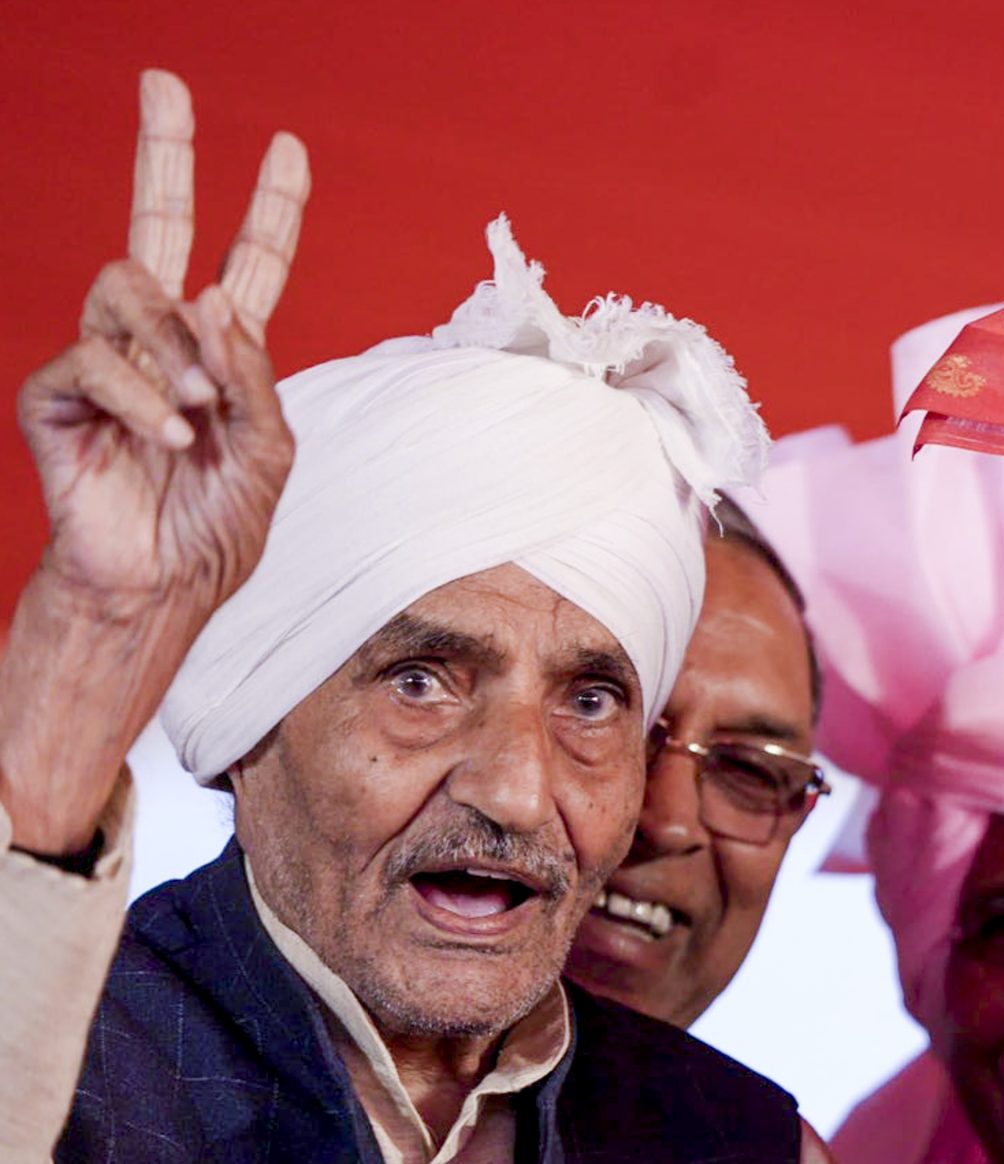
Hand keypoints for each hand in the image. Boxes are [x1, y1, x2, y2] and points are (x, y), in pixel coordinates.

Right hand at [19, 69, 306, 629]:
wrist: (162, 586)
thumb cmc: (216, 527)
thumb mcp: (270, 453)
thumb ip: (255, 376)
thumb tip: (211, 296)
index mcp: (220, 355)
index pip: (246, 265)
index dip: (270, 210)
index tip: (289, 149)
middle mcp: (160, 342)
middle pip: (156, 226)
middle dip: (165, 152)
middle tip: (164, 79)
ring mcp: (106, 360)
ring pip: (129, 290)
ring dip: (174, 350)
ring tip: (195, 414)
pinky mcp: (56, 392)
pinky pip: (94, 357)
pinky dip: (141, 398)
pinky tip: (164, 439)